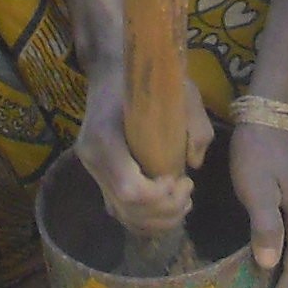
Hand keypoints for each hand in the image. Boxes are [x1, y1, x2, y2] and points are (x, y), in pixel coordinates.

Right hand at [75, 47, 208, 246]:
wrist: (110, 68)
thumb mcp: (181, 90)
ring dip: (156, 220)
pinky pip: (118, 209)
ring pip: (121, 214)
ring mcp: (92, 169)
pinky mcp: (97, 175)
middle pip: (127, 208)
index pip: (130, 189)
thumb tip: (194, 164)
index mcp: (105, 137)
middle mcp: (92, 158)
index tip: (183, 180)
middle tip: (188, 191)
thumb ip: (195, 126)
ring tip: (182, 202)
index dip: (160, 197)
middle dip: (164, 211)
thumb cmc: (147, 77)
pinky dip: (144, 218)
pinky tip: (166, 207)